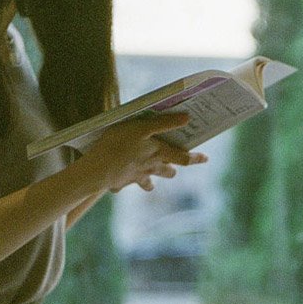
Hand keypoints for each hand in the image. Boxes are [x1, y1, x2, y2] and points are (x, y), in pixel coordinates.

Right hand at [79, 112, 207, 192]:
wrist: (97, 169)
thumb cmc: (119, 144)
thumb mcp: (142, 127)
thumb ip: (165, 123)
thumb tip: (187, 119)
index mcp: (158, 154)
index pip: (184, 158)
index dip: (196, 158)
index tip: (205, 158)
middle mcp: (150, 168)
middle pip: (169, 172)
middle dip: (172, 169)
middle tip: (173, 167)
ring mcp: (136, 178)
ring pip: (150, 183)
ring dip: (151, 180)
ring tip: (148, 175)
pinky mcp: (120, 184)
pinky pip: (125, 184)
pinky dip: (125, 182)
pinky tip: (118, 178)